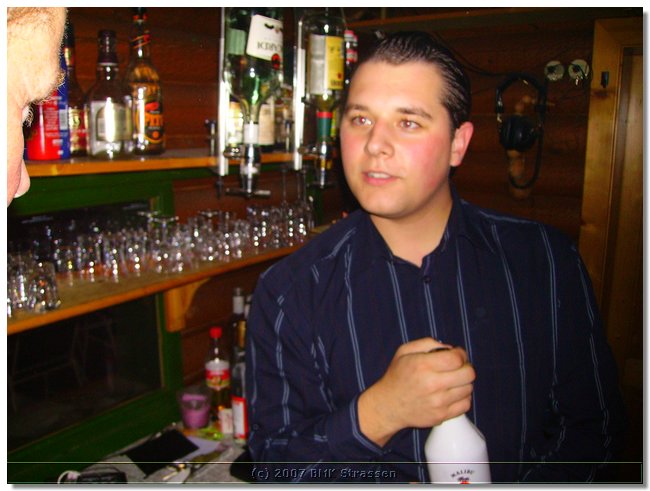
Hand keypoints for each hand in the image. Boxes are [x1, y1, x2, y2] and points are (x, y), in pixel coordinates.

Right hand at [358, 337, 474, 446]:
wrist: (388, 405)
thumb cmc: (397, 376)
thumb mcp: (404, 351)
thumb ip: (427, 343)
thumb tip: (450, 348)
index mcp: (423, 365)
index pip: (457, 359)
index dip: (461, 354)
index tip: (457, 354)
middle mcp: (432, 384)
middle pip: (468, 374)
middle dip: (466, 367)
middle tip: (458, 367)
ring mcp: (438, 403)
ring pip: (468, 389)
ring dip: (464, 382)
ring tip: (453, 380)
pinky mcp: (441, 416)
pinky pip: (465, 405)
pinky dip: (463, 397)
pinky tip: (452, 393)